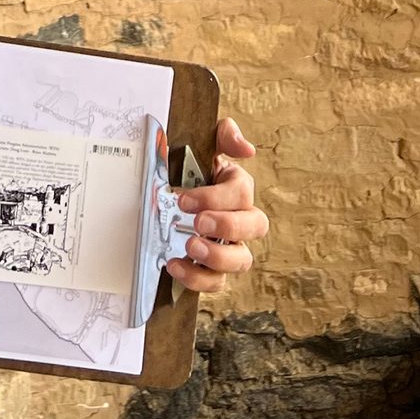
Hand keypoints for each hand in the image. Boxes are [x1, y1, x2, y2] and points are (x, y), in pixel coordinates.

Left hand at [165, 117, 265, 294]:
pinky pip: (216, 282)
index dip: (217, 197)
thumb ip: (224, 136)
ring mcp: (229, 248)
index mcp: (237, 189)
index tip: (184, 199)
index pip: (242, 192)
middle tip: (197, 223)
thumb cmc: (188, 171)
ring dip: (219, 256)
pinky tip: (175, 266)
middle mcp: (240, 220)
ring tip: (191, 247)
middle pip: (255, 226)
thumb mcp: (202, 147)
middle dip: (227, 225)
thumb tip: (246, 149)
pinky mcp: (212, 270)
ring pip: (242, 260)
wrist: (164, 199)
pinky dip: (198, 278)